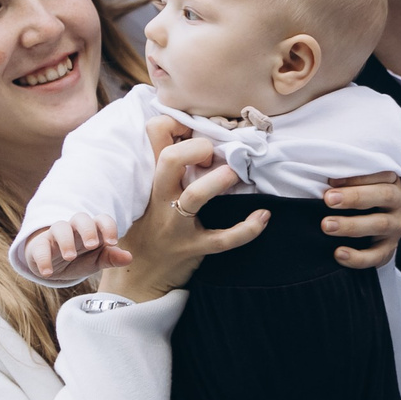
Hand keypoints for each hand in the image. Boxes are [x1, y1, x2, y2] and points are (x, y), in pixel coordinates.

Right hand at [25, 214, 126, 283]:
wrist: (55, 267)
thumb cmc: (81, 259)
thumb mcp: (98, 260)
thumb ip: (112, 258)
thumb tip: (128, 257)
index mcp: (92, 229)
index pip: (102, 220)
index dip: (109, 228)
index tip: (112, 243)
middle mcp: (74, 229)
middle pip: (81, 218)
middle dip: (87, 230)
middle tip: (91, 245)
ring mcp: (56, 235)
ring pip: (60, 227)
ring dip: (66, 241)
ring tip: (70, 257)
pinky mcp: (39, 246)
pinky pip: (39, 247)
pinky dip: (43, 259)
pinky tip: (48, 272)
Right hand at [100, 120, 267, 301]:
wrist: (137, 277)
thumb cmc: (150, 227)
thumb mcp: (148, 194)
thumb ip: (166, 168)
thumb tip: (194, 132)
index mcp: (151, 180)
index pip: (154, 134)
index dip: (176, 122)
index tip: (195, 130)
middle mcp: (160, 199)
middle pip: (169, 160)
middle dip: (194, 148)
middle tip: (213, 153)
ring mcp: (176, 225)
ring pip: (193, 198)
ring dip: (216, 183)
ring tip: (233, 174)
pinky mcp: (193, 248)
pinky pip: (222, 239)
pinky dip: (246, 229)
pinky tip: (263, 216)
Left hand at [322, 171, 400, 268]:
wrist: (372, 230)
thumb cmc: (359, 200)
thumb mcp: (359, 186)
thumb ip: (347, 182)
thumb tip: (323, 180)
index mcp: (392, 182)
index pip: (382, 175)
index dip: (357, 177)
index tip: (331, 182)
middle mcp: (399, 202)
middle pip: (384, 196)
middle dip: (355, 197)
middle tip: (328, 200)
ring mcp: (396, 226)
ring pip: (381, 225)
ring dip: (352, 225)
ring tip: (327, 226)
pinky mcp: (389, 249)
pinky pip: (377, 255)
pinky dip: (357, 257)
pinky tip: (338, 253)